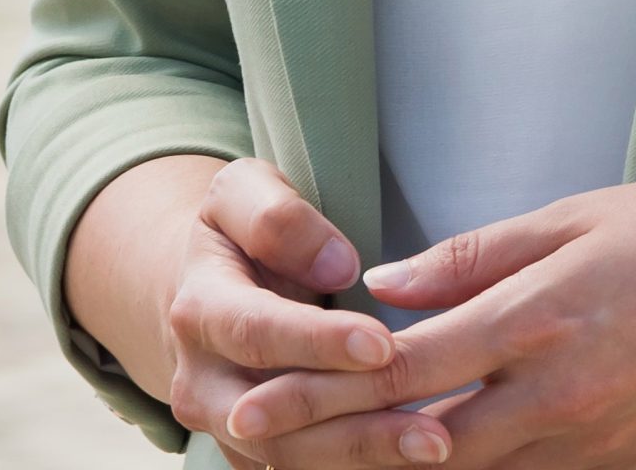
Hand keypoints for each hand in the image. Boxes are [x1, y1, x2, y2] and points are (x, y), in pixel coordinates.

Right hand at [163, 159, 401, 469]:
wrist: (199, 291)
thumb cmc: (237, 232)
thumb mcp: (242, 192)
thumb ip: (279, 217)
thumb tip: (339, 266)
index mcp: (199, 311)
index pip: (258, 332)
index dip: (318, 343)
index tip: (382, 345)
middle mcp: (203, 384)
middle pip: (274, 420)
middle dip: (354, 427)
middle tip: (431, 431)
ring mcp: (227, 428)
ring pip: (291, 458)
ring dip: (364, 457)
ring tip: (436, 447)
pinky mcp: (254, 453)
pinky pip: (303, 468)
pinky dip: (357, 465)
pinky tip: (412, 457)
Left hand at [222, 175, 635, 468]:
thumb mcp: (582, 214)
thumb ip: (478, 254)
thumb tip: (385, 282)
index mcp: (543, 317)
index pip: (407, 366)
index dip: (324, 388)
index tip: (258, 399)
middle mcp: (560, 395)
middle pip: (419, 440)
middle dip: (332, 447)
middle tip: (254, 442)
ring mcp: (590, 443)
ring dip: (389, 468)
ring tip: (316, 460)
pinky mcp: (617, 466)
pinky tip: (420, 460)